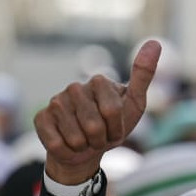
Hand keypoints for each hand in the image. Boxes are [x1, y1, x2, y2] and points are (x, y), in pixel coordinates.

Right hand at [35, 40, 158, 184]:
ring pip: (76, 138)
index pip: (112, 111)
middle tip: (99, 137)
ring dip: (84, 147)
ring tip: (85, 140)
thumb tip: (155, 43)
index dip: (117, 129)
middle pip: (94, 126)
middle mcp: (75, 87)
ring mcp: (55, 102)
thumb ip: (144, 75)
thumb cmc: (113, 126)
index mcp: (99, 81)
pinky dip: (66, 152)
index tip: (115, 128)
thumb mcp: (135, 104)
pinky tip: (67, 144)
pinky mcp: (40, 118)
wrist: (86, 150)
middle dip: (100, 140)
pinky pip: (56, 144)